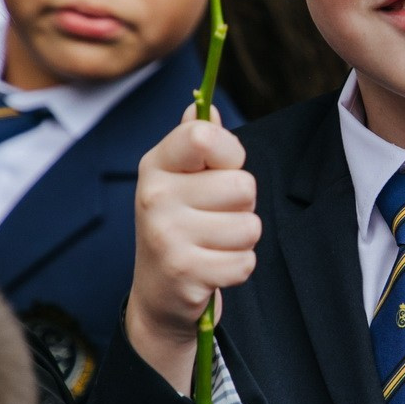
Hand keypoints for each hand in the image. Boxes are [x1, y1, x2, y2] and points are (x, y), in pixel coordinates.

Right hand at [126, 104, 260, 391]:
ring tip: (212, 245)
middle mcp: (154, 195)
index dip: (231, 154)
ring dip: (241, 241)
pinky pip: (245, 262)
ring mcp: (165, 235)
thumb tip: (204, 107)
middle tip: (214, 220)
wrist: (158, 296)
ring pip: (249, 227)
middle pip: (242, 186)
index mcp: (157, 164)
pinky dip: (237, 269)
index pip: (205, 135)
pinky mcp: (184, 271)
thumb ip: (196, 143)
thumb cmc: (181, 227)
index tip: (221, 171)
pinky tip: (212, 270)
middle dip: (242, 208)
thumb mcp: (181, 181)